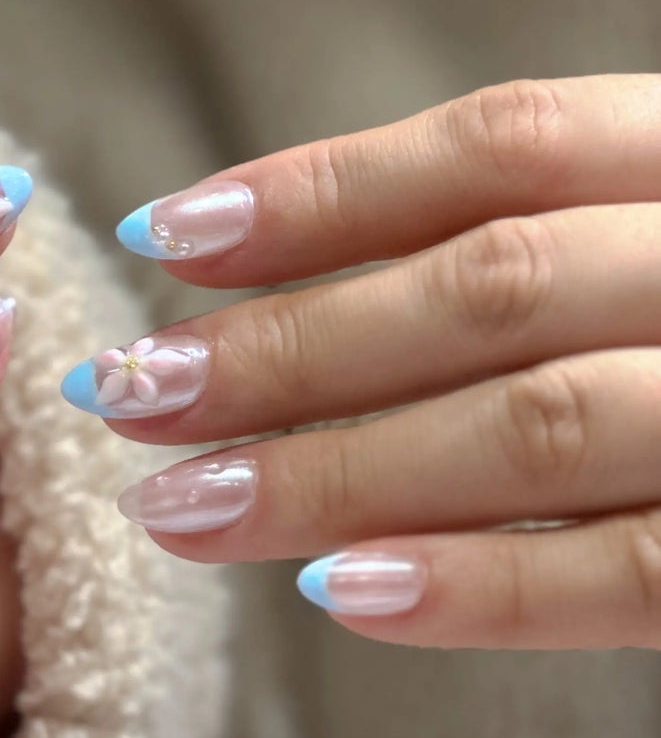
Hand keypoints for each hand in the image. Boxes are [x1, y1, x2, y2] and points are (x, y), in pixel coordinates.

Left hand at [65, 75, 660, 649]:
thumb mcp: (649, 247)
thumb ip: (539, 247)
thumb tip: (285, 300)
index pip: (504, 147)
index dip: (322, 190)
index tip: (160, 234)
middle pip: (489, 287)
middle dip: (288, 345)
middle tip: (129, 393)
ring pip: (538, 424)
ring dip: (334, 469)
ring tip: (176, 509)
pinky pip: (630, 575)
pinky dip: (476, 585)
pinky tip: (329, 590)